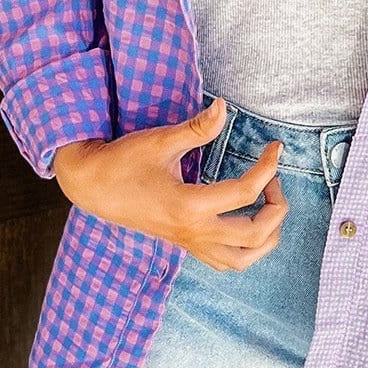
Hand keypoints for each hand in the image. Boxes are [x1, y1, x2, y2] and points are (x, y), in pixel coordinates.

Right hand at [53, 98, 288, 271]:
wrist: (92, 187)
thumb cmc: (123, 162)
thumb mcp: (160, 141)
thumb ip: (197, 128)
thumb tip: (224, 106)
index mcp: (189, 206)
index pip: (246, 192)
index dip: (268, 167)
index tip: (275, 146)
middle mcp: (192, 232)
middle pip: (254, 235)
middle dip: (276, 207)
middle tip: (274, 178)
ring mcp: (188, 243)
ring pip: (242, 260)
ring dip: (265, 236)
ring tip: (268, 205)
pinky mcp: (183, 244)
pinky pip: (224, 261)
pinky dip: (246, 249)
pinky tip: (247, 221)